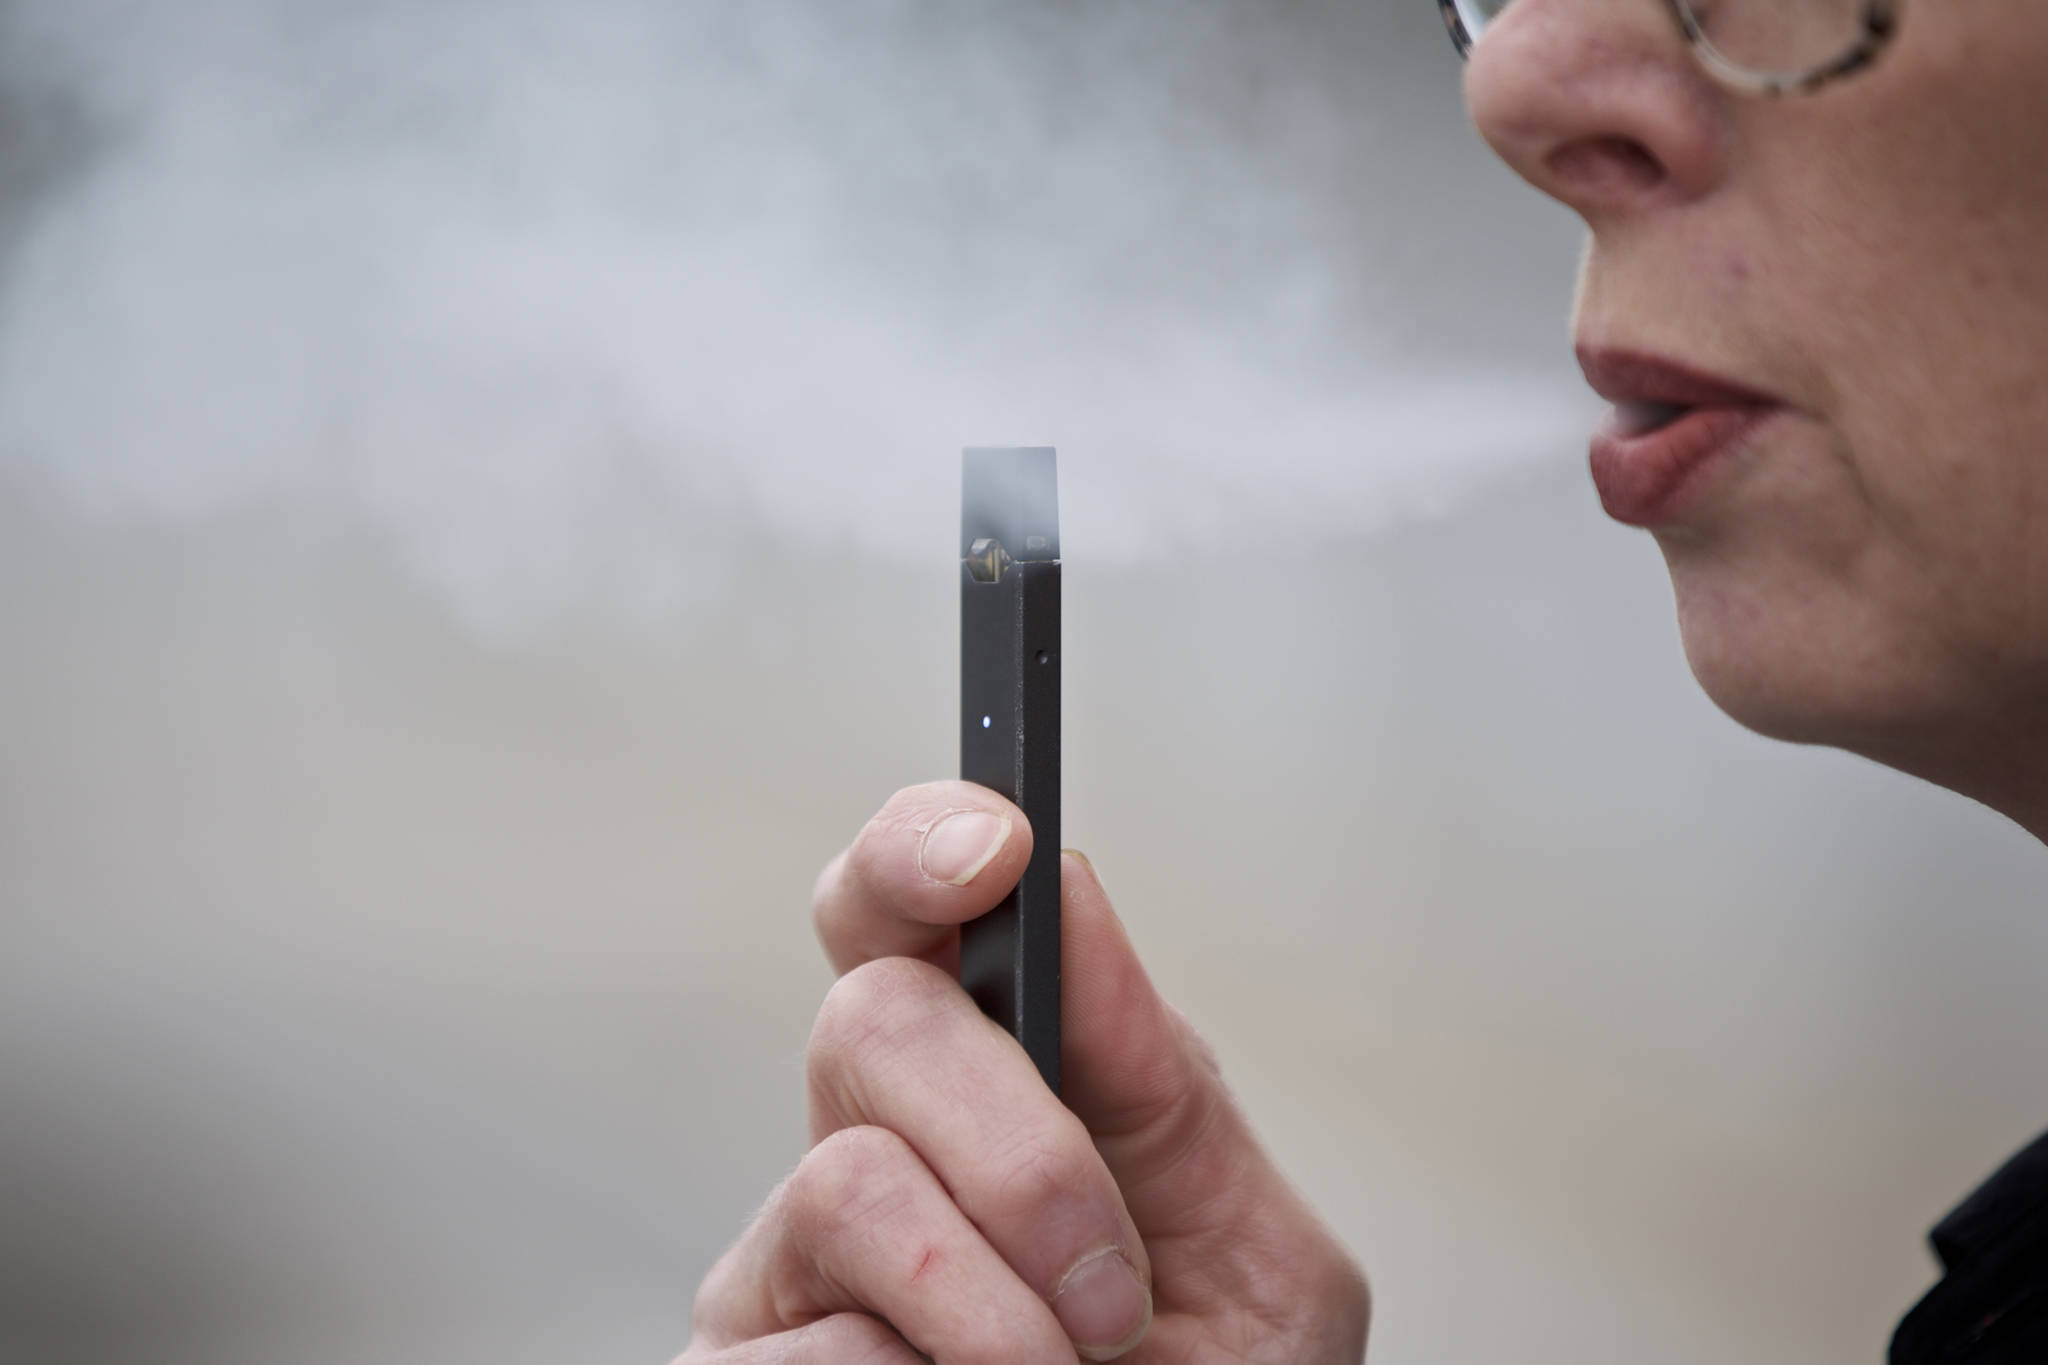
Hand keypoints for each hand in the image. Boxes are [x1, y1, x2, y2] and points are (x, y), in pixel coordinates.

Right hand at [680, 781, 1369, 1363]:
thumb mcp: (1256, 1262)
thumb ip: (1165, 1080)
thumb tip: (1070, 891)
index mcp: (991, 1098)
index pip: (899, 918)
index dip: (920, 849)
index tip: (992, 849)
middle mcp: (864, 1158)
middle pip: (869, 1019)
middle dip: (1021, 1145)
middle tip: (1107, 1287)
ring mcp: (783, 1278)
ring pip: (845, 1186)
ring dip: (997, 1309)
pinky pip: (804, 1349)